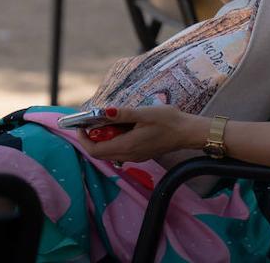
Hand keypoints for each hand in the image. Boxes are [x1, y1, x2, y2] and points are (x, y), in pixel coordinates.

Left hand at [76, 105, 203, 163]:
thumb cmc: (168, 121)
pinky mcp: (141, 154)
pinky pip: (120, 151)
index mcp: (126, 146)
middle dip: (92, 138)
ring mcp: (135, 156)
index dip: (84, 140)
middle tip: (93, 122)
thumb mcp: (144, 113)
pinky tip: (122, 128)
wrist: (187, 132)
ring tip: (107, 122)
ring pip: (110, 153)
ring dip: (104, 140)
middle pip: (100, 153)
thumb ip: (123, 114)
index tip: (81, 127)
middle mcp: (128, 155)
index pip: (95, 150)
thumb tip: (104, 111)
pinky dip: (114, 141)